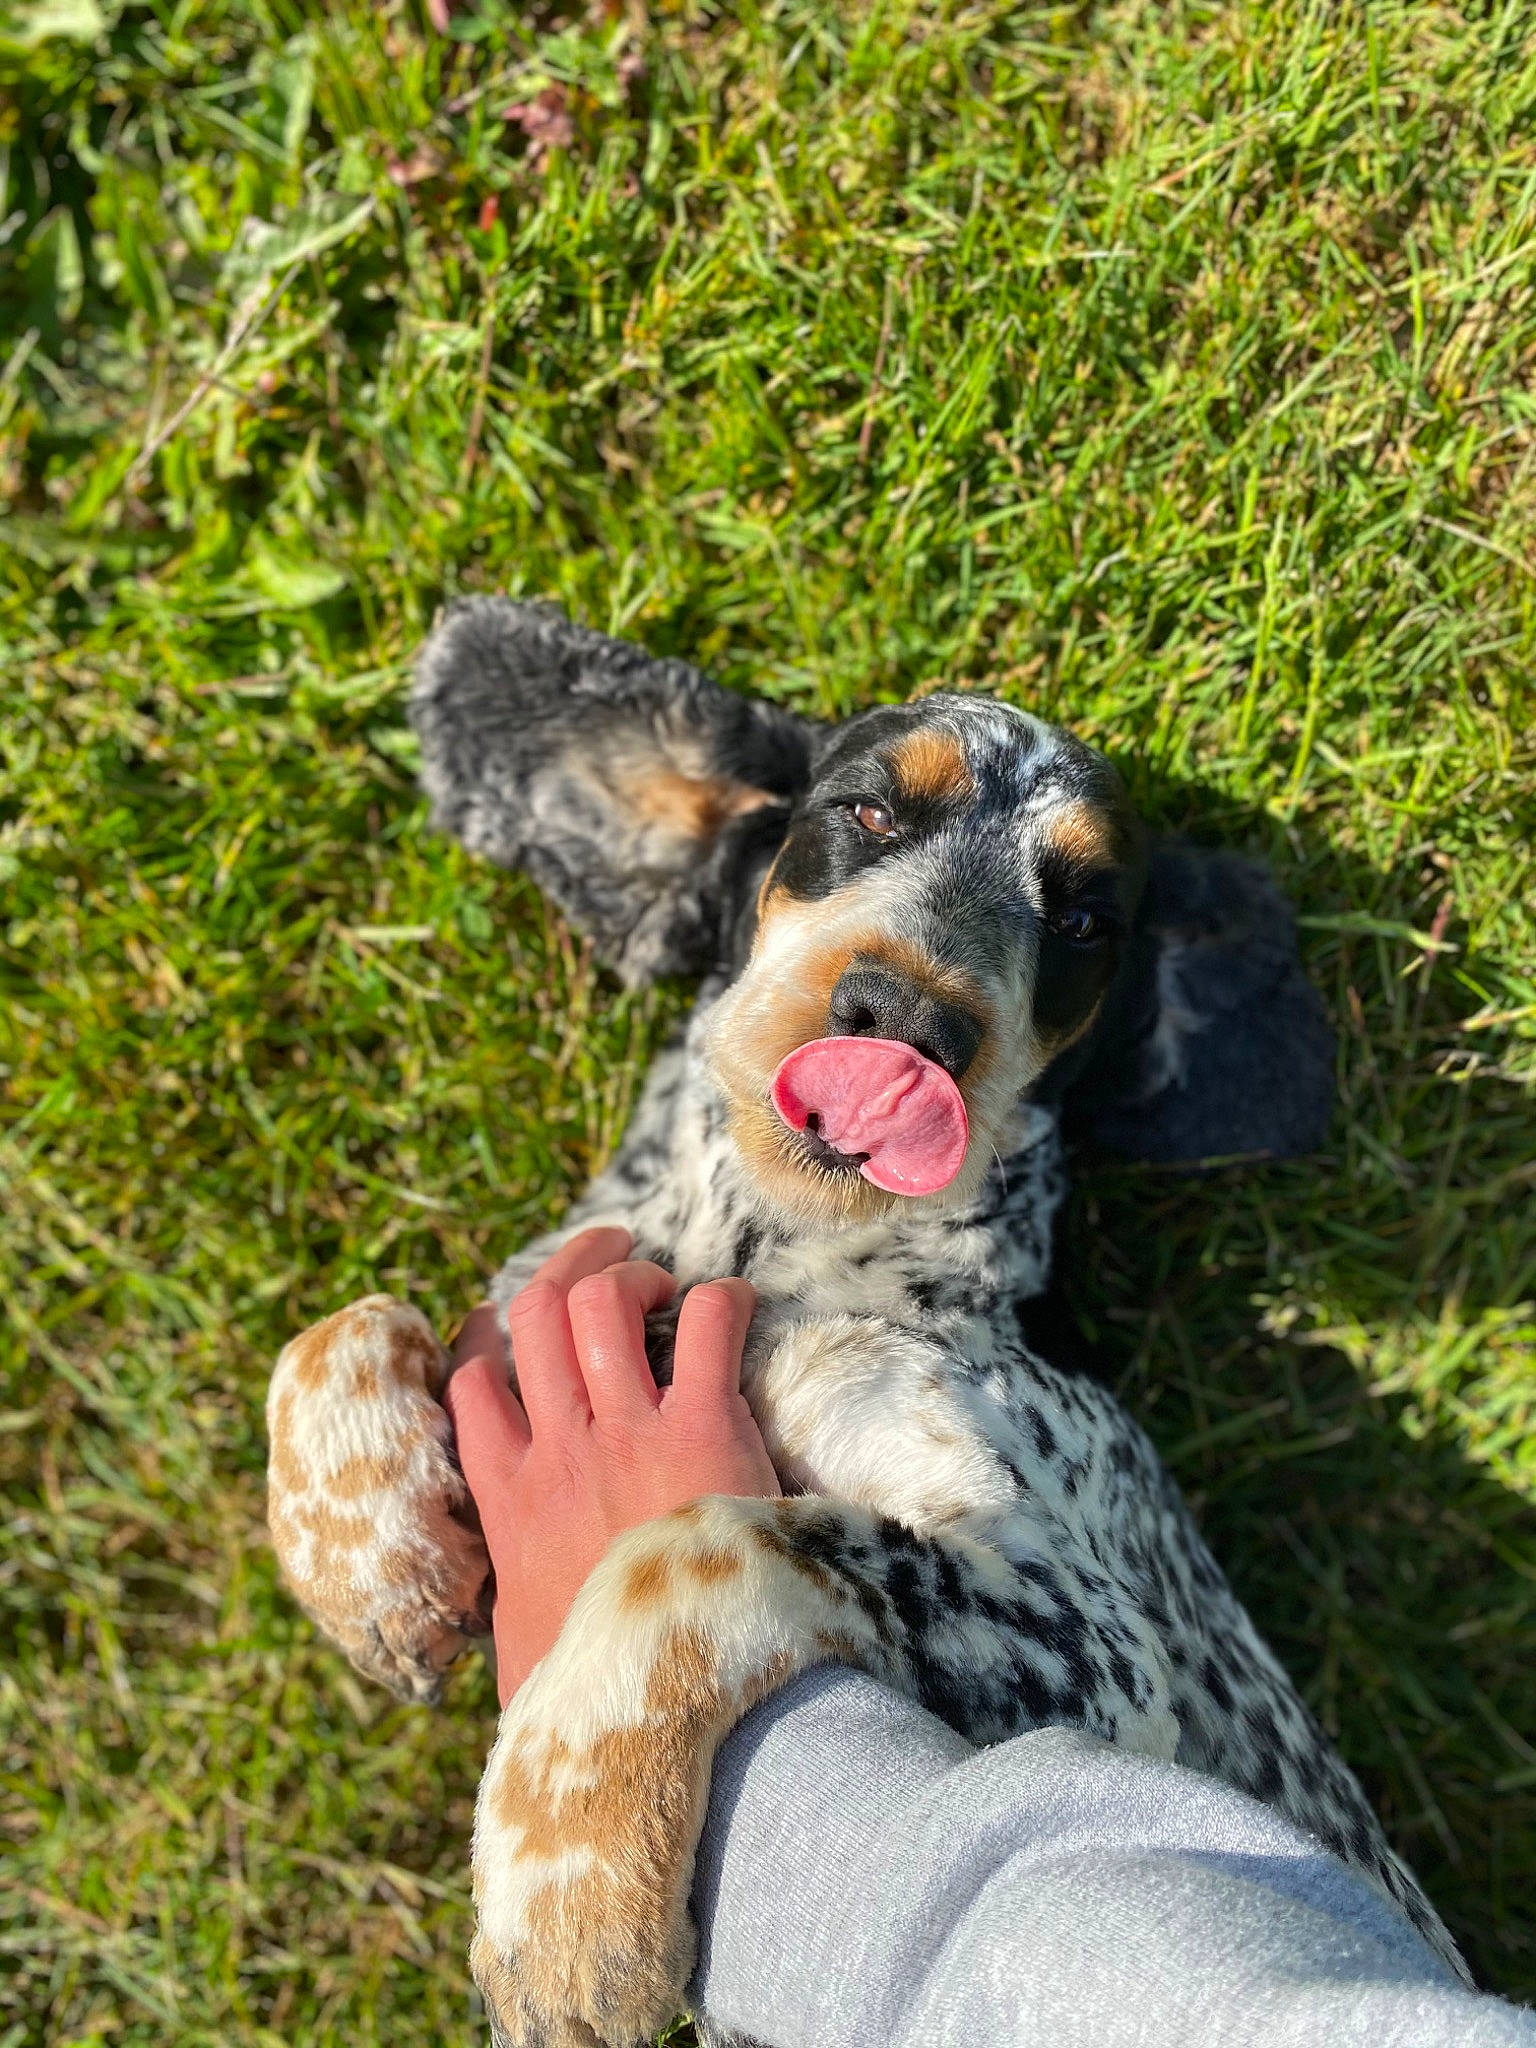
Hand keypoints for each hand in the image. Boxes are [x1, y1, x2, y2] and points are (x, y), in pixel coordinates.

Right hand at [442, 1227, 779, 1703]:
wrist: (684, 1700)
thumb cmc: (608, 1693)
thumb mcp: (529, 1669)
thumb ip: (517, 1643)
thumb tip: (511, 1683)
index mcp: (510, 1500)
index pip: (470, 1383)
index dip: (485, 1335)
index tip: (509, 1320)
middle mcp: (562, 1451)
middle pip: (538, 1316)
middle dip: (569, 1266)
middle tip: (608, 1253)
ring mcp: (630, 1432)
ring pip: (602, 1302)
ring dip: (633, 1275)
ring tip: (663, 1282)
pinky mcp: (706, 1425)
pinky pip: (705, 1321)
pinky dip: (719, 1300)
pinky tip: (735, 1310)